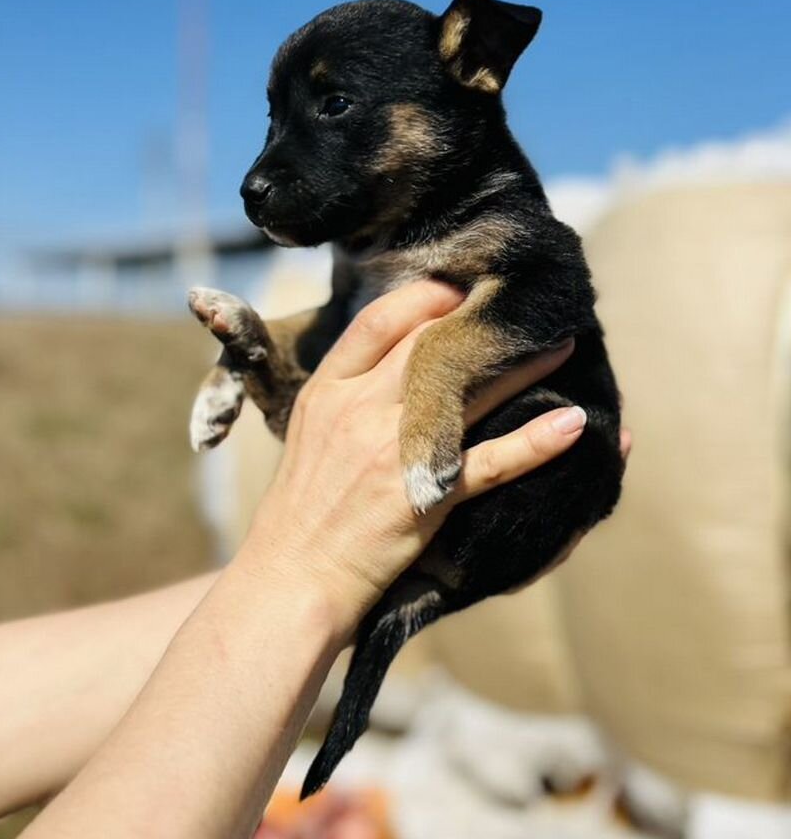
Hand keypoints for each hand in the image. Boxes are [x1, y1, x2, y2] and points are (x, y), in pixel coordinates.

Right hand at [233, 281, 590, 642]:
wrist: (293, 575)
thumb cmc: (301, 507)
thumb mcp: (310, 433)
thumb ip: (345, 392)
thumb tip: (391, 362)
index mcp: (328, 391)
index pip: (379, 321)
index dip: (425, 296)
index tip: (460, 289)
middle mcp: (360, 409)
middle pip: (431, 344)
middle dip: (481, 319)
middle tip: (521, 307)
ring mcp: (395, 451)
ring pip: (471, 391)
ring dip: (525, 365)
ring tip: (562, 346)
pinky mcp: (427, 497)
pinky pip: (493, 461)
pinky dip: (537, 441)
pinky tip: (572, 423)